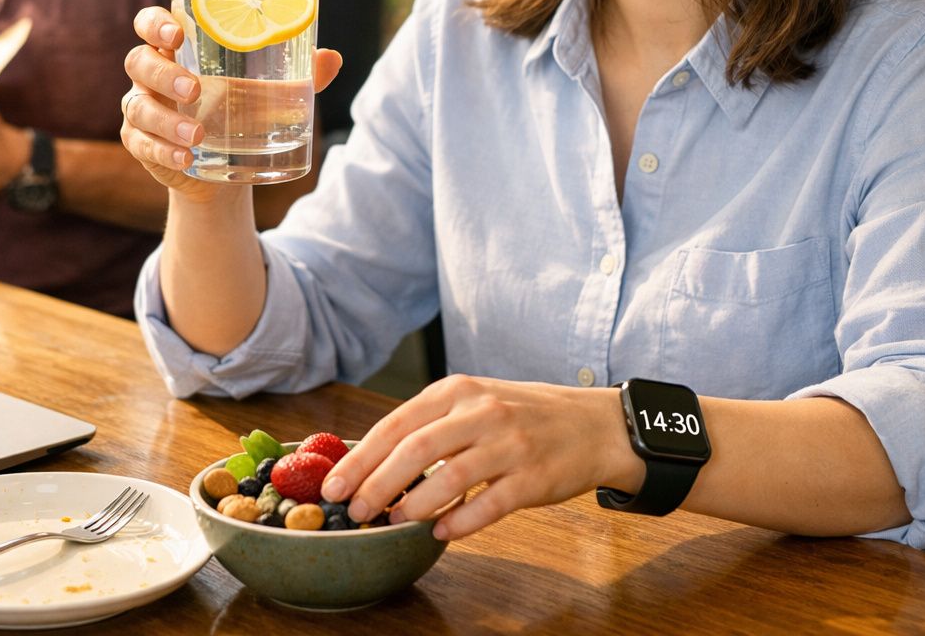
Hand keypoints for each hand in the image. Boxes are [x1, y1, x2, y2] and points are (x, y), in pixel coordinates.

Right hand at [119, 7, 341, 201]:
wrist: (226, 167)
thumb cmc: (243, 110)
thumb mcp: (269, 92)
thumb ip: (299, 75)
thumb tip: (332, 58)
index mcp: (176, 49)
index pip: (149, 24)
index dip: (155, 24)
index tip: (177, 34)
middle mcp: (151, 75)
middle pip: (138, 61)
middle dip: (162, 73)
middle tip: (195, 89)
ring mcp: (142, 109)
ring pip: (138, 107)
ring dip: (166, 120)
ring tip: (198, 135)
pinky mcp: (141, 144)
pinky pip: (142, 145)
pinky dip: (163, 152)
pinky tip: (185, 158)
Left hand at [319, 376, 637, 540]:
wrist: (592, 424)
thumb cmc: (521, 415)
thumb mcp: (473, 402)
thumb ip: (429, 425)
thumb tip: (371, 464)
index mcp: (457, 391)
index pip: (396, 424)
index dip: (360, 458)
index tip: (332, 485)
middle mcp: (481, 412)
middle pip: (416, 450)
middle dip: (376, 484)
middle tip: (354, 511)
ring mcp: (510, 444)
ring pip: (450, 476)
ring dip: (415, 504)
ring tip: (393, 522)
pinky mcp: (534, 476)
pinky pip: (490, 504)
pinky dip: (461, 520)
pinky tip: (441, 532)